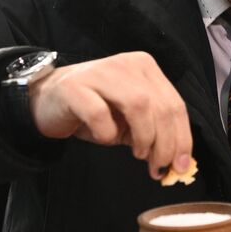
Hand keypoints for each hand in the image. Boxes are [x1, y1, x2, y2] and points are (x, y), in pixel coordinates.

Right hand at [28, 52, 193, 180]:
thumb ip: (154, 132)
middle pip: (160, 106)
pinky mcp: (75, 87)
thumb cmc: (93, 110)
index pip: (175, 104)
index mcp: (145, 68)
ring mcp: (100, 72)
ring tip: (137, 153)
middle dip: (165, 143)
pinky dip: (107, 133)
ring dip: (143, 137)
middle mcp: (126, 65)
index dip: (182, 138)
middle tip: (158, 166)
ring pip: (138, 105)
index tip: (181, 166)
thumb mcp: (130, 121)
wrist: (48, 100)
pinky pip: (100, 114)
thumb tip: (177, 162)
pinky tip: (104, 138)